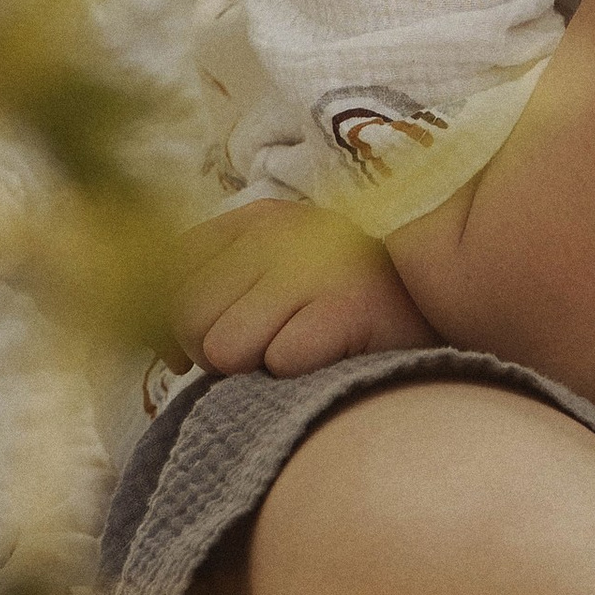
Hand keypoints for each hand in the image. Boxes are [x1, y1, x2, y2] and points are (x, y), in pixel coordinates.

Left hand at [175, 196, 439, 376]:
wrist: (439, 312)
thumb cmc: (338, 310)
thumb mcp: (271, 280)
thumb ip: (209, 294)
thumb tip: (155, 344)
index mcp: (256, 218)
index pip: (171, 275)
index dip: (175, 325)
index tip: (204, 347)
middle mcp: (283, 231)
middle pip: (189, 318)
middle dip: (215, 353)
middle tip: (267, 352)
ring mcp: (318, 264)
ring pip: (225, 348)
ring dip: (257, 369)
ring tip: (300, 354)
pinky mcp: (350, 306)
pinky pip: (279, 362)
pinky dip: (298, 376)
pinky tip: (328, 359)